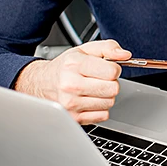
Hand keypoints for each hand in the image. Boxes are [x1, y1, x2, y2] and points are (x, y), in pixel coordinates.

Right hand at [13, 40, 130, 123]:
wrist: (41, 83)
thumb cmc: (65, 67)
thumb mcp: (85, 49)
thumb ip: (108, 48)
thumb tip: (125, 55)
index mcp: (74, 65)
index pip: (112, 71)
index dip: (114, 69)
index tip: (107, 68)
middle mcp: (70, 85)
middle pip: (113, 88)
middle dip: (111, 82)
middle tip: (98, 79)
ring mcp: (71, 104)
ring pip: (109, 102)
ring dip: (105, 96)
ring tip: (92, 89)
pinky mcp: (73, 118)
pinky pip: (103, 115)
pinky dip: (100, 108)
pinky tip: (89, 100)